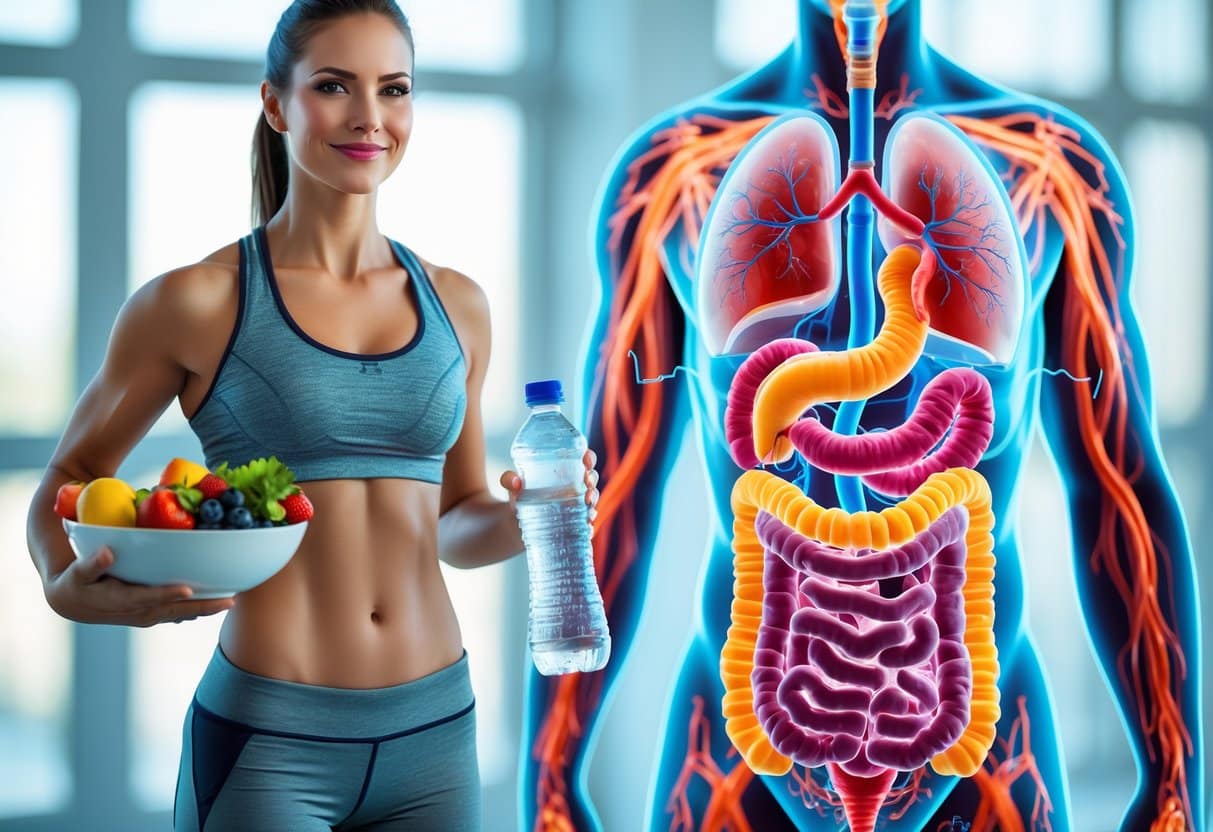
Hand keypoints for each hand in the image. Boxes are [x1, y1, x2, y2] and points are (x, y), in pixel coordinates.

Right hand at [44, 546, 235, 625]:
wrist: (72, 603)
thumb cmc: (76, 583)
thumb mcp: (77, 573)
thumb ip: (91, 564)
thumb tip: (107, 553)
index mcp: (120, 600)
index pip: (149, 597)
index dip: (168, 594)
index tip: (188, 589)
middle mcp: (138, 612)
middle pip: (175, 610)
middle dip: (203, 606)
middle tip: (230, 601)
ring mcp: (146, 616)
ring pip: (181, 614)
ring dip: (206, 609)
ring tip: (231, 602)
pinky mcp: (151, 614)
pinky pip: (178, 613)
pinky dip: (197, 609)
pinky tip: (216, 603)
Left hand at [501, 447, 600, 531]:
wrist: (513, 525)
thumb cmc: (517, 497)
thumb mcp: (511, 486)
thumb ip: (508, 479)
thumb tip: (515, 481)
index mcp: (564, 472)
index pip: (582, 461)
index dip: (589, 458)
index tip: (586, 457)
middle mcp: (573, 488)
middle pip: (590, 479)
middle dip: (592, 479)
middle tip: (586, 482)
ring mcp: (574, 506)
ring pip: (591, 500)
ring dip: (593, 499)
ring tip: (587, 501)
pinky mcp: (571, 525)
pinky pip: (585, 523)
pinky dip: (588, 524)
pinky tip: (587, 525)